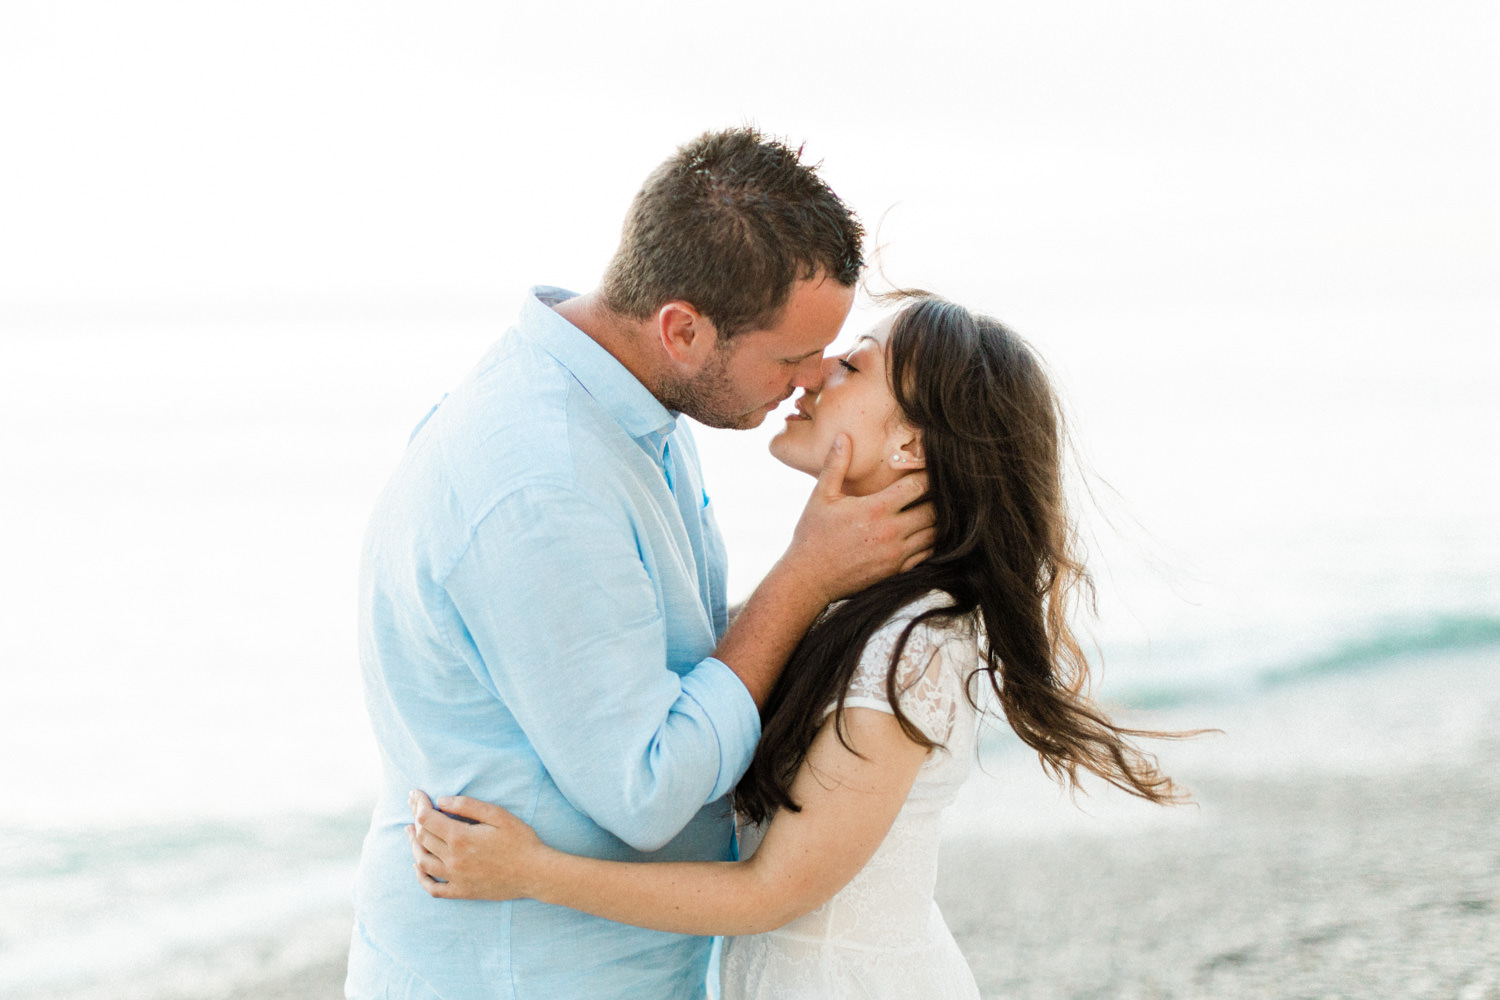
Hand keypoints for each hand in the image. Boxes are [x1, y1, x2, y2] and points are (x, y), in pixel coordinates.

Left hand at [407, 790, 544, 900]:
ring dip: (413, 845)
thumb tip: (441, 800)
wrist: (536, 872)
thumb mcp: (498, 815)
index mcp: (461, 838)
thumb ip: (467, 805)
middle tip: (413, 806)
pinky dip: (421, 877)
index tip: (415, 793)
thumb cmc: (520, 840)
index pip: (426, 818)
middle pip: (422, 837)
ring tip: (410, 832)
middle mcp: (453, 859)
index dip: (418, 804)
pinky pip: (433, 888)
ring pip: (422, 861)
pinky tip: (418, 867)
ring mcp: (456, 878)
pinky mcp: (462, 891)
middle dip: (414, 818)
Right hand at [781, 435, 935, 603]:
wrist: (809, 579)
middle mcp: (891, 532)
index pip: (917, 487)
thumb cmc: (813, 535)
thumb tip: (843, 437)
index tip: (930, 468)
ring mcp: (896, 554)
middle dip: (938, 498)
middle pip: (933, 510)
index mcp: (875, 509)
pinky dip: (931, 542)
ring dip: (937, 521)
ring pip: (934, 534)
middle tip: (938, 488)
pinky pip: (927, 555)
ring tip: (934, 509)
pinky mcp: (896, 571)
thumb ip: (835, 465)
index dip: (928, 475)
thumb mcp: (821, 497)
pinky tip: (924, 532)